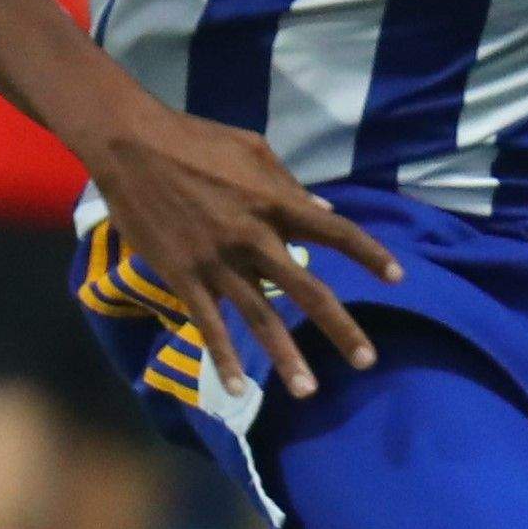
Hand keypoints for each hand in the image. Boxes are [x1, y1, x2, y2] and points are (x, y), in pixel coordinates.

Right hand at [80, 99, 399, 398]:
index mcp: (274, 201)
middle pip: (307, 290)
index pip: (335, 231)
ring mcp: (218, 261)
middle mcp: (254, 237)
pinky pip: (208, 324)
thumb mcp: (251, 147)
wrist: (131, 145)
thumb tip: (324, 209)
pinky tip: (237, 387)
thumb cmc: (193, 138)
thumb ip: (288, 182)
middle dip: (339, 327)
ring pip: (260, 318)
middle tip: (366, 361)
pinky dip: (223, 358)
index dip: (368, 254)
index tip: (397, 277)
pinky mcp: (184, 276)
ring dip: (286, 357)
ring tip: (308, 390)